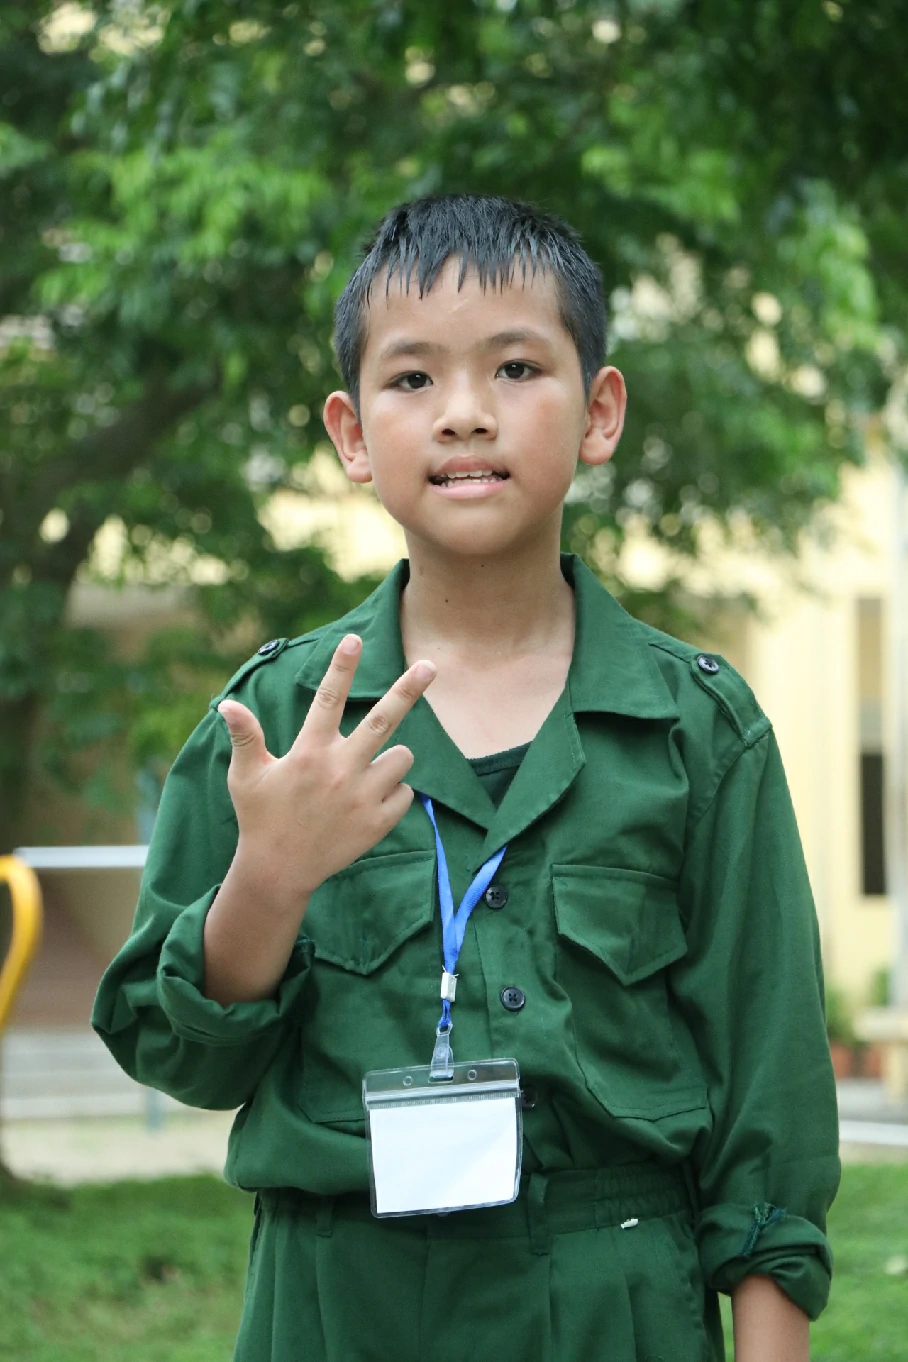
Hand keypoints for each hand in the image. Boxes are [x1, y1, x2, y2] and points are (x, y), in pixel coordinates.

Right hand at [217, 633, 434, 906]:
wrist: (279, 872)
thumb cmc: (260, 818)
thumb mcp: (247, 776)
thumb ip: (245, 736)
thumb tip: (227, 704)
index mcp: (309, 753)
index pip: (327, 699)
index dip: (341, 667)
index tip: (354, 638)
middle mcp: (339, 771)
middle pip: (384, 720)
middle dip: (408, 689)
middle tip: (430, 666)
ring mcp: (362, 798)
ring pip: (401, 758)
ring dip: (392, 757)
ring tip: (367, 771)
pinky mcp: (378, 823)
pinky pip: (405, 793)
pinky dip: (395, 792)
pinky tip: (369, 801)